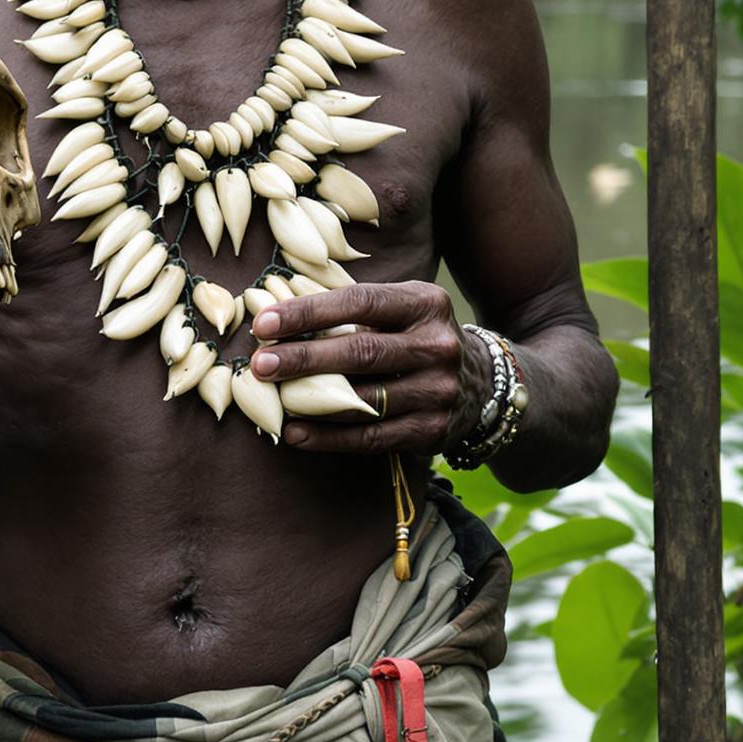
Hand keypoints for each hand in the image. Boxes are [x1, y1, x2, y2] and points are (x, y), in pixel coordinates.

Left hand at [248, 280, 491, 451]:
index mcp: (425, 304)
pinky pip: (372, 437)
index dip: (309, 313)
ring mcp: (439, 391)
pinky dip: (330, 438)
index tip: (265, 323)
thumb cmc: (416, 336)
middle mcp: (437, 346)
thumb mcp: (400, 309)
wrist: (482, 383)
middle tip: (260, 364)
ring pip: (365, 400)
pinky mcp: (433, 431)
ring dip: (312, 403)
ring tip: (272, 400)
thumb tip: (279, 322)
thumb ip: (352, 312)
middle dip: (304, 358)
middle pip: (362, 352)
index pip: (360, 303)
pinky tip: (297, 433)